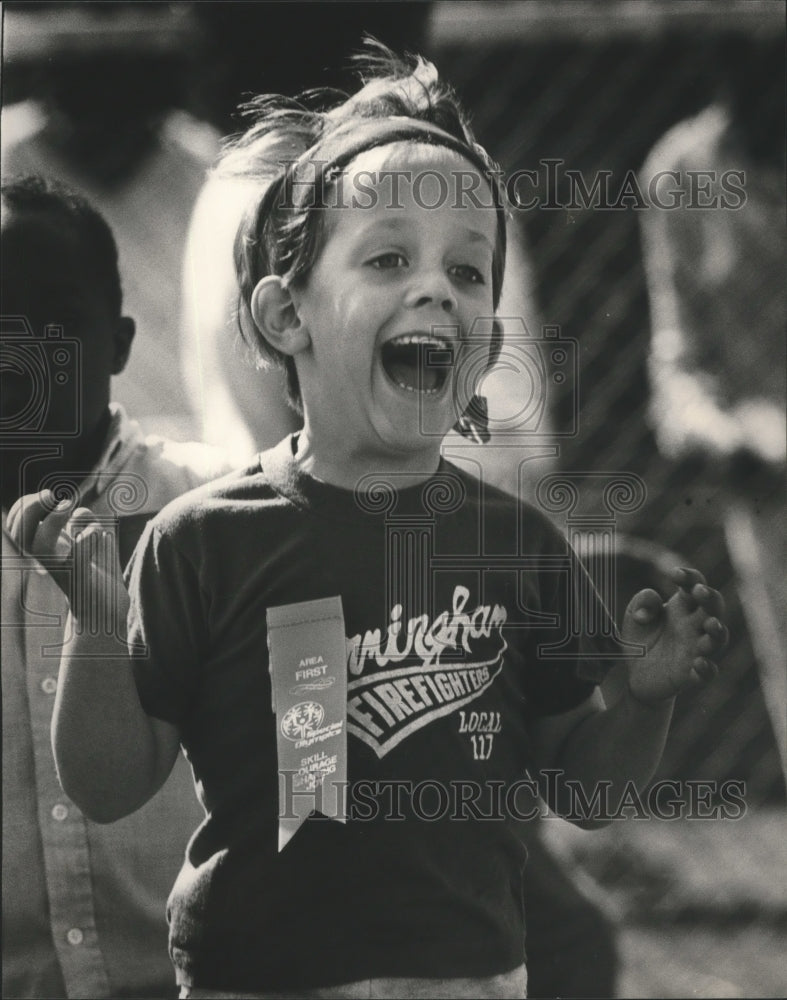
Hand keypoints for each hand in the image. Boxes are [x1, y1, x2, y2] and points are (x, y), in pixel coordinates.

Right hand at [7, 489, 127, 626]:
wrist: (107, 613)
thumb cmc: (97, 576)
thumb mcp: (91, 541)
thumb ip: (84, 522)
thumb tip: (79, 511)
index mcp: (44, 549)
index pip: (18, 523)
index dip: (26, 504)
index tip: (48, 495)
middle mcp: (46, 561)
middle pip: (19, 534)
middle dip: (30, 509)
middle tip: (58, 500)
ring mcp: (62, 573)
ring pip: (41, 547)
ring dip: (53, 522)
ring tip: (71, 509)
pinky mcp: (82, 584)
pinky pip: (76, 561)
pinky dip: (86, 540)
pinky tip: (96, 533)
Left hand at [621, 567, 727, 705]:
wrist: (636, 674)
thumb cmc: (642, 638)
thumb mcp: (634, 615)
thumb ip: (642, 602)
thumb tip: (648, 607)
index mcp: (683, 606)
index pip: (695, 585)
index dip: (690, 577)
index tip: (674, 574)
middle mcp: (695, 626)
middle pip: (714, 608)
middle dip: (710, 598)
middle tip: (700, 591)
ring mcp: (697, 650)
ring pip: (718, 639)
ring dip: (717, 631)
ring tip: (710, 624)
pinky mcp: (692, 675)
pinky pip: (707, 673)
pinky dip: (706, 668)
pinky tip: (698, 662)